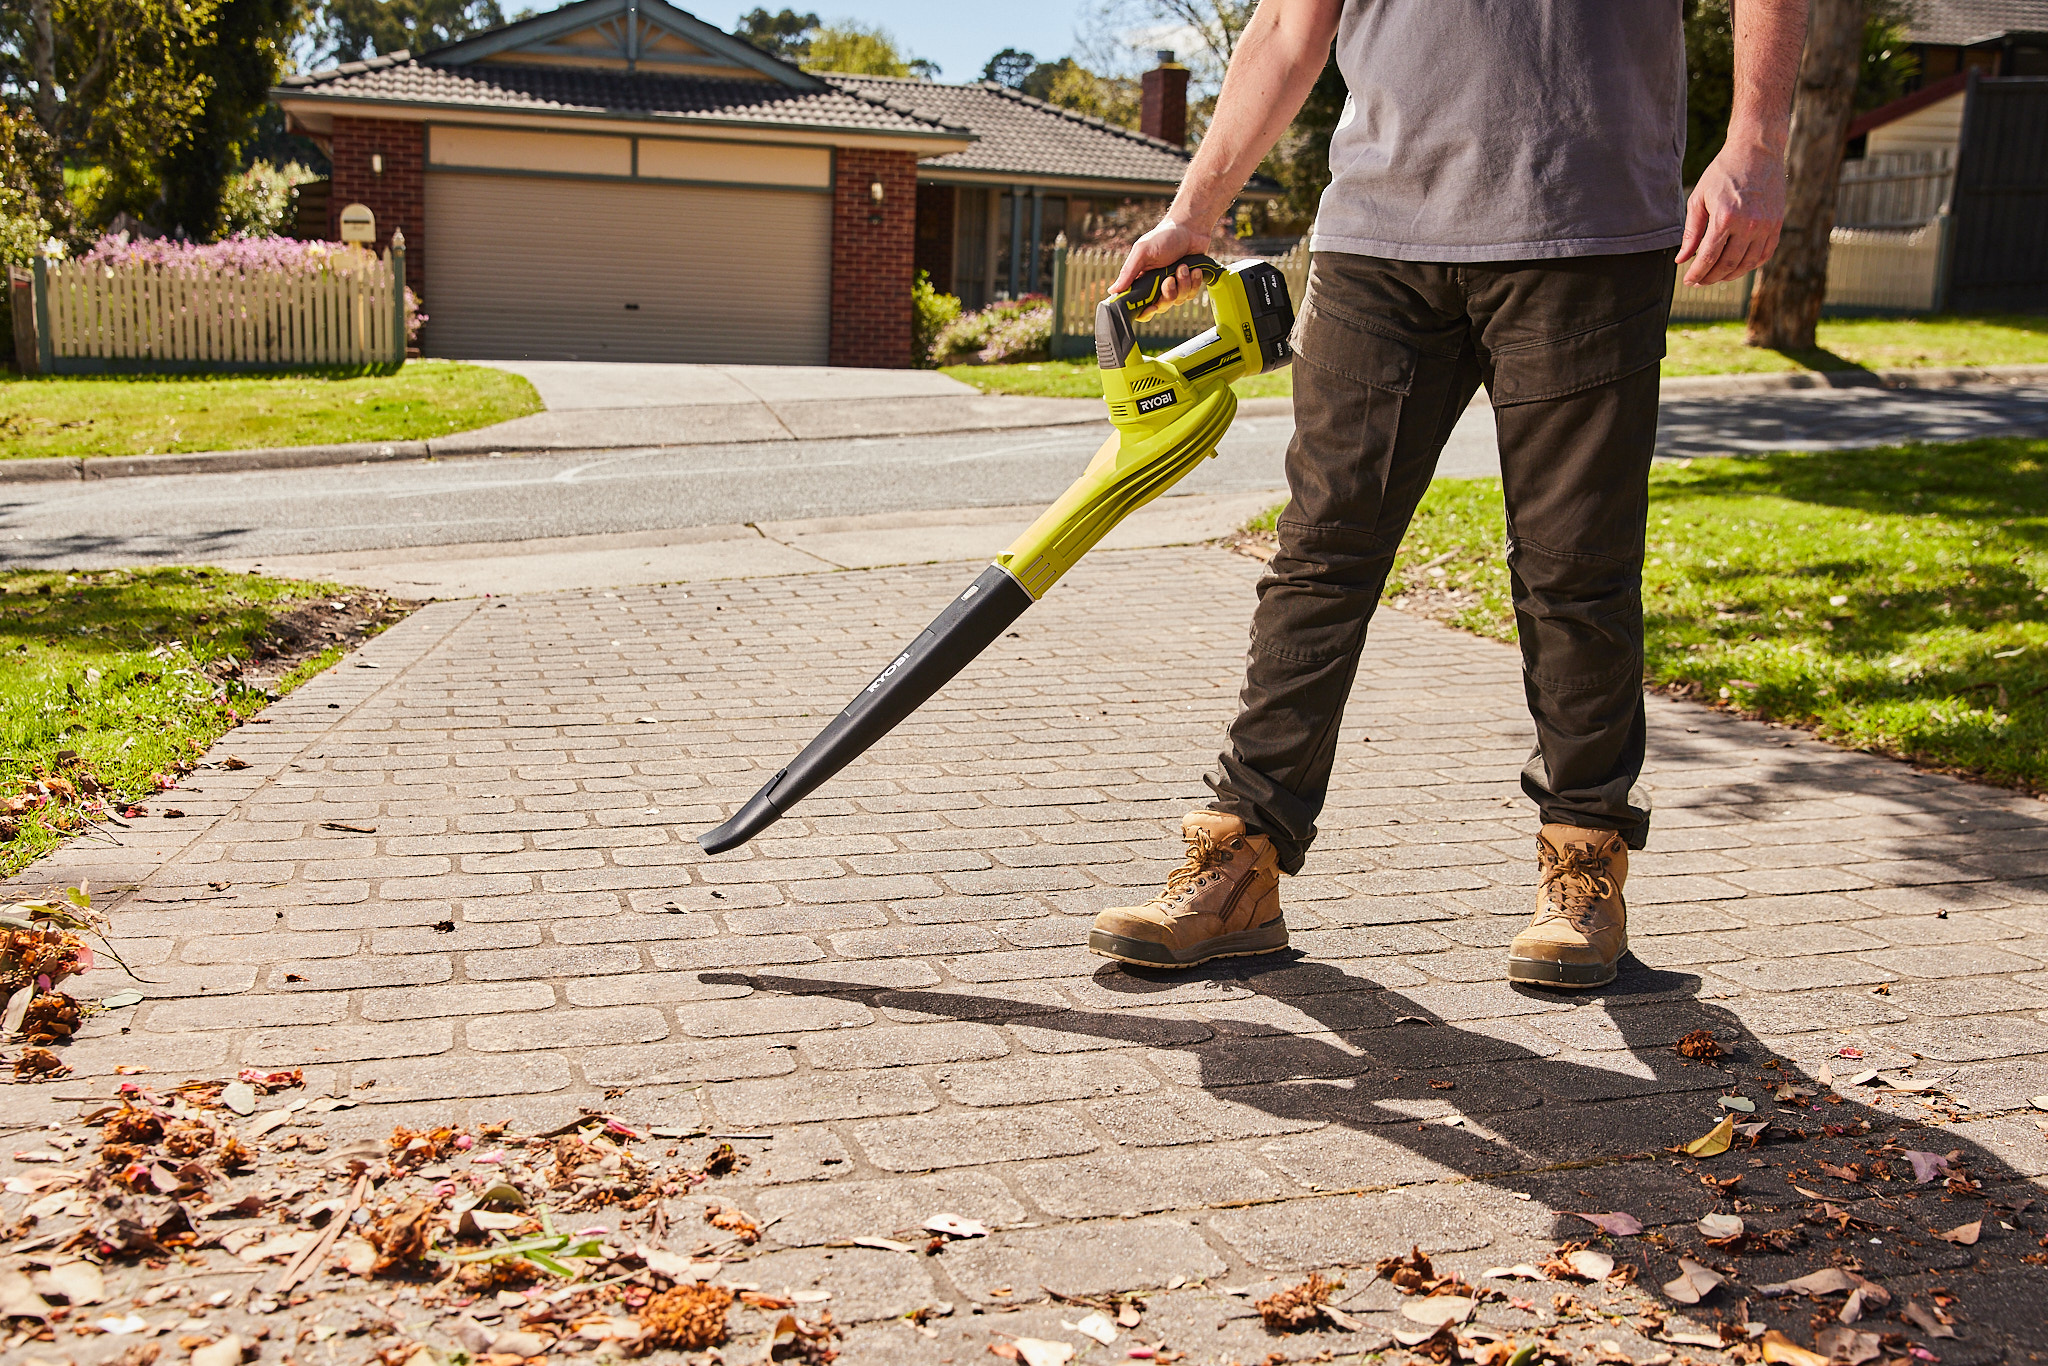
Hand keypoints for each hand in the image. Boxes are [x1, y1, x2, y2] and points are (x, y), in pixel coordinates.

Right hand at [1112, 216, 1209, 316]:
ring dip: (1183, 284)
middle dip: (1168, 293)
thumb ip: (1128, 272)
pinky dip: (1194, 282)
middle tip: (1170, 278)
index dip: (1145, 312)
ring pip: (1178, 300)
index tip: (1152, 307)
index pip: (1139, 307)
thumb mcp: (1143, 252)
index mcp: (1141, 281)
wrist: (1190, 228)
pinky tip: (1194, 269)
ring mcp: (1174, 286)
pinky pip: (1191, 294)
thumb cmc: (1164, 236)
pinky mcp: (1188, 284)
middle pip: (1161, 306)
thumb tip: (1111, 290)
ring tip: (1183, 266)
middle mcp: (1156, 286)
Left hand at [1676, 139, 1787, 286]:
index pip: (1708, 257)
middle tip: (1699, 281)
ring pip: (1747, 264)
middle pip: (1727, 264)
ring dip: (1729, 275)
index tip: (1688, 280)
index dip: (1696, 273)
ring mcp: (1766, 225)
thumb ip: (1691, 232)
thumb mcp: (1699, 198)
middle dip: (1710, 278)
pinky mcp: (1777, 224)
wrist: (1757, 151)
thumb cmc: (1723, 172)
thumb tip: (1682, 260)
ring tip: (1715, 276)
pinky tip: (1736, 267)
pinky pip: (1764, 255)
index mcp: (1725, 217)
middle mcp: (1749, 224)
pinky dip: (1749, 265)